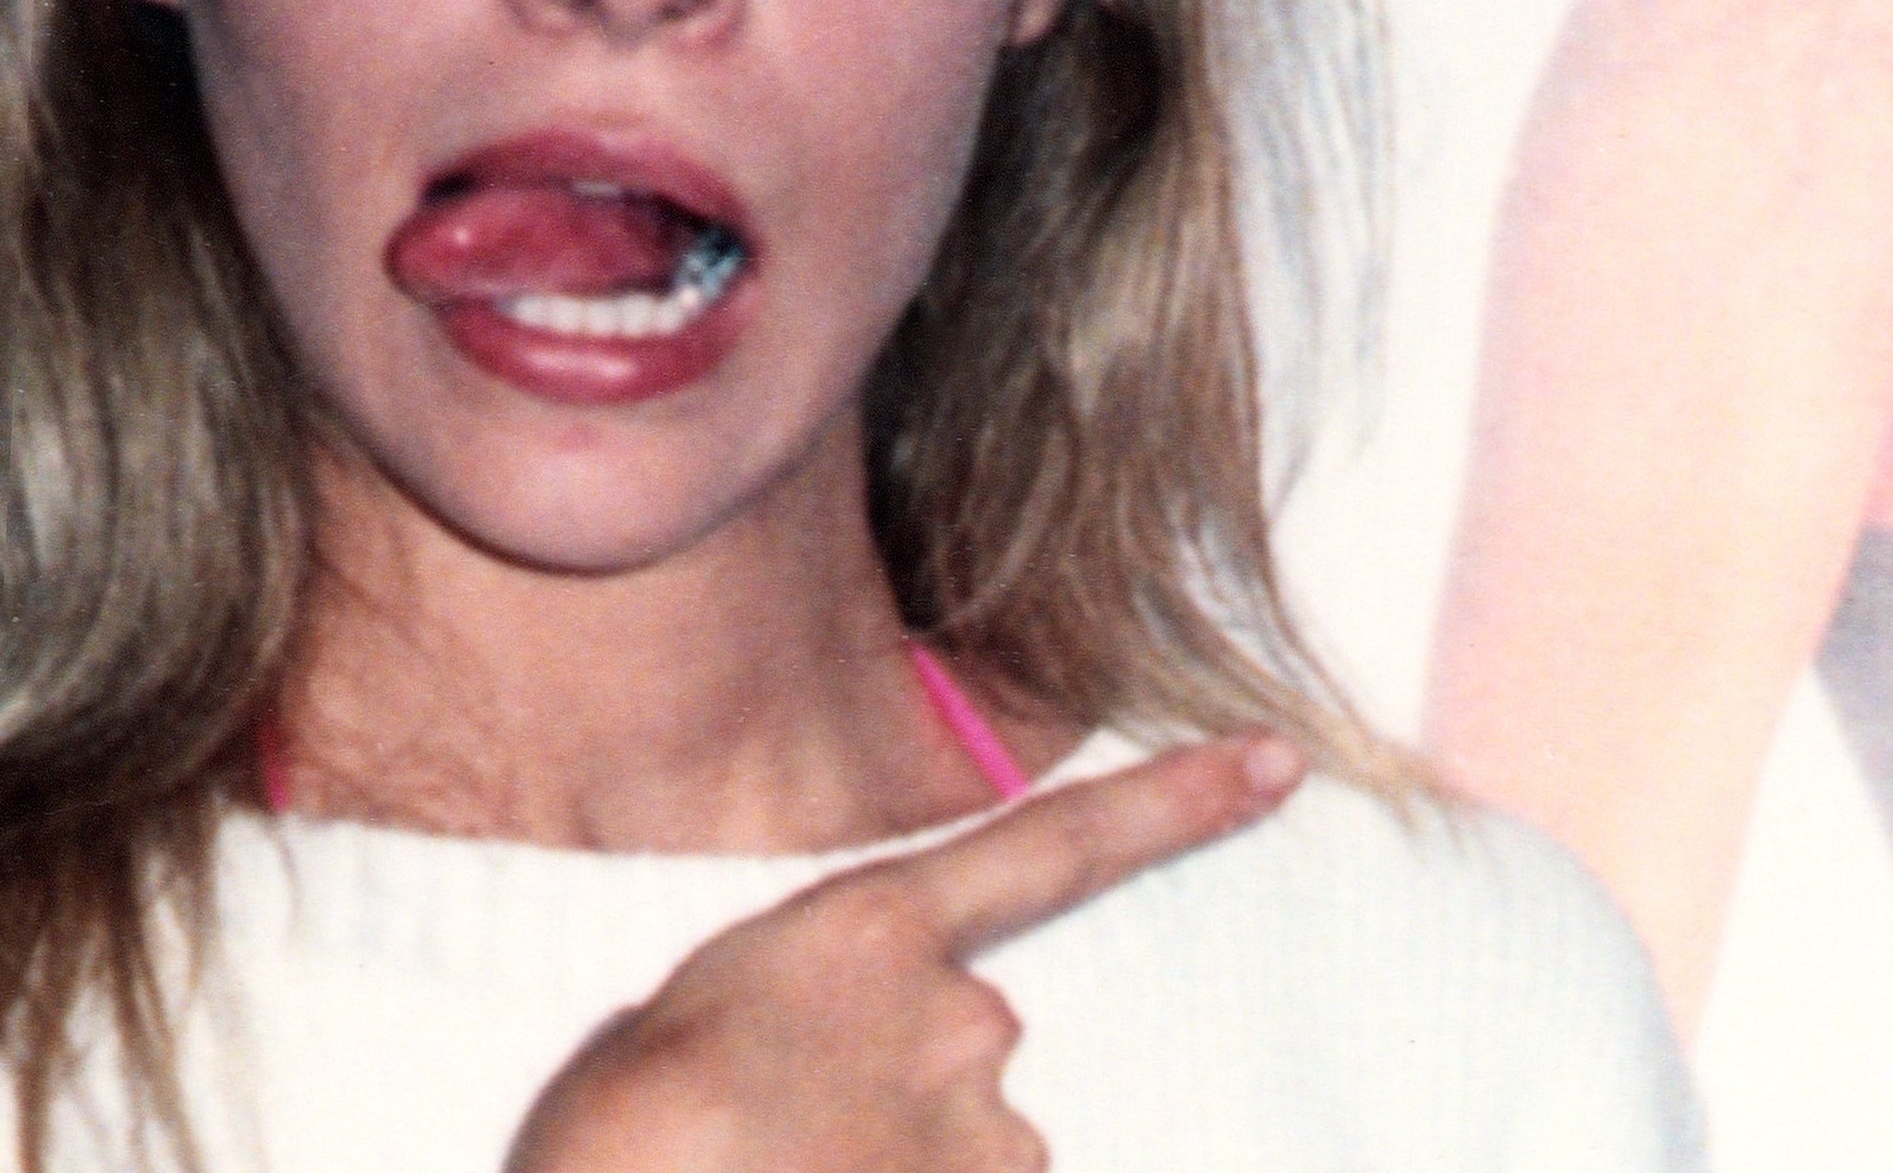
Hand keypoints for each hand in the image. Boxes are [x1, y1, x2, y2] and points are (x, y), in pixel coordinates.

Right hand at [503, 736, 1304, 1171]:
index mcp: (869, 932)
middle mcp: (963, 1022)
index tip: (1277, 760)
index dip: (1174, 805)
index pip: (1055, 847)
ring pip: (972, 1153)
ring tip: (787, 1171)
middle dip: (896, 1095)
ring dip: (895, 1167)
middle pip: (970, 1047)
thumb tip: (826, 1074)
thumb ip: (798, 1013)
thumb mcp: (677, 1020)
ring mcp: (989, 1136)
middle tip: (783, 1137)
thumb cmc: (614, 1138)